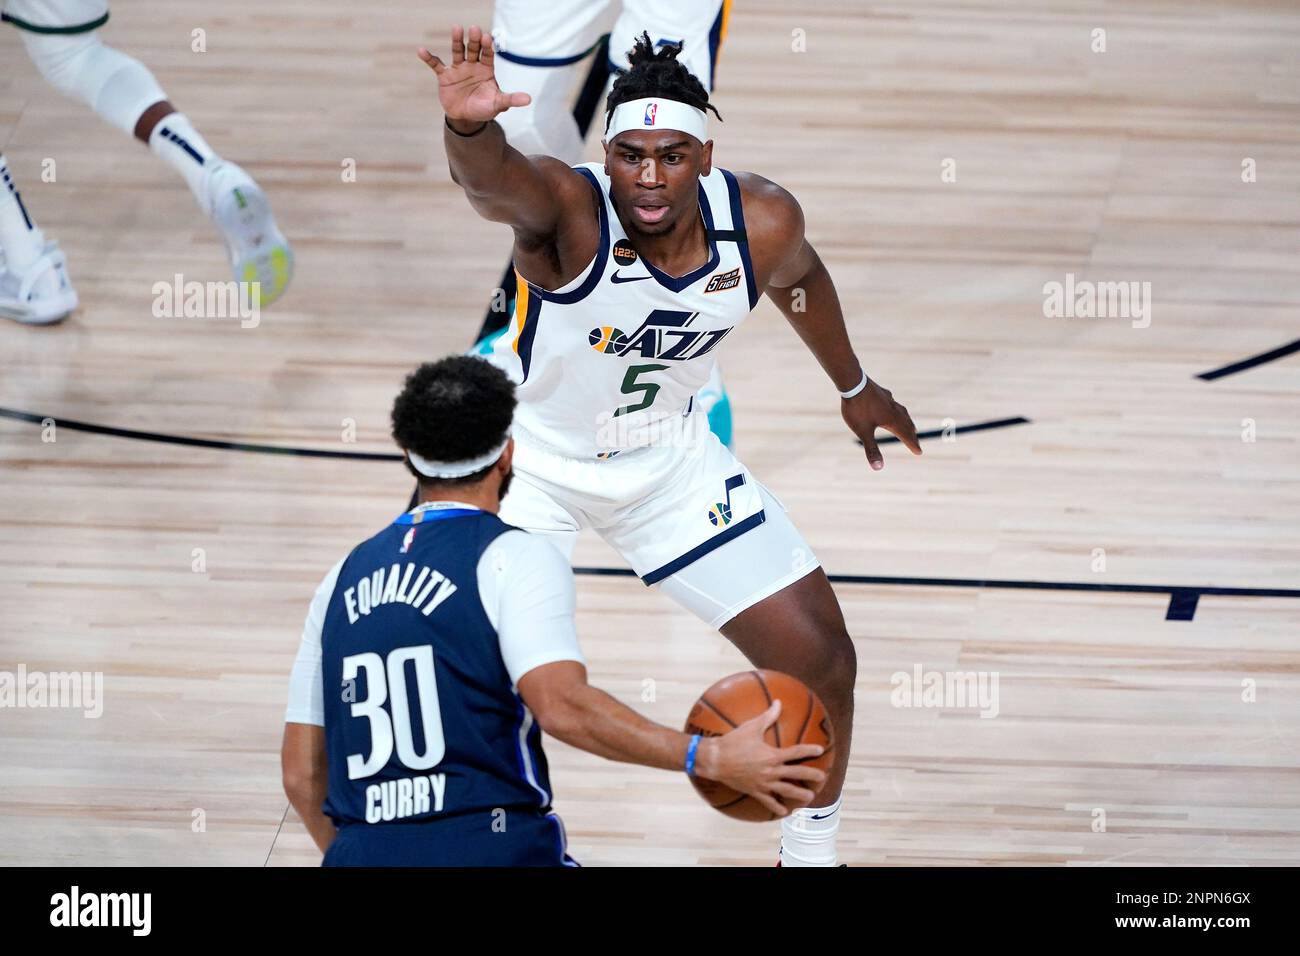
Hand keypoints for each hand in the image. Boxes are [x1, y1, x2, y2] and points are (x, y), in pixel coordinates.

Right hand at [418, 25, 530, 127]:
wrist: (466, 118)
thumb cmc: (484, 108)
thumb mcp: (498, 104)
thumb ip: (511, 99)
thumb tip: (528, 99)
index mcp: (486, 69)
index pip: (488, 55)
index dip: (488, 47)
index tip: (488, 38)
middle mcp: (472, 65)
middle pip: (473, 49)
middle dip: (474, 40)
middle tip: (475, 30)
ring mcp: (458, 68)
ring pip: (457, 51)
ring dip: (457, 41)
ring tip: (457, 29)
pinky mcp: (445, 76)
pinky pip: (436, 65)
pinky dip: (429, 58)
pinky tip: (422, 51)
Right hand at [696, 700, 827, 817]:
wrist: (715, 760)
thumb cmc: (733, 742)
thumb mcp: (751, 727)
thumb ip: (768, 716)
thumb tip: (778, 702)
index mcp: (772, 755)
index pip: (796, 753)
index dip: (809, 750)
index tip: (820, 750)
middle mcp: (770, 771)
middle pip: (796, 774)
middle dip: (811, 775)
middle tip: (822, 777)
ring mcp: (763, 783)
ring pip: (786, 790)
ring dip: (799, 794)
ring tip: (810, 797)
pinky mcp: (754, 791)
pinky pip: (768, 802)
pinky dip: (776, 807)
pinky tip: (784, 812)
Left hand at [842, 378, 921, 470]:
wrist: (852, 382)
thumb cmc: (857, 408)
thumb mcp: (863, 432)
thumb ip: (871, 449)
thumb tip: (878, 468)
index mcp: (892, 420)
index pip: (905, 435)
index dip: (912, 445)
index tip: (919, 452)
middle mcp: (893, 409)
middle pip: (906, 423)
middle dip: (911, 434)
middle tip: (916, 441)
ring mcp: (888, 400)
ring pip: (901, 412)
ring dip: (906, 420)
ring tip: (909, 424)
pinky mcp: (881, 392)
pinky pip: (892, 402)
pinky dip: (896, 408)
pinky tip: (891, 404)